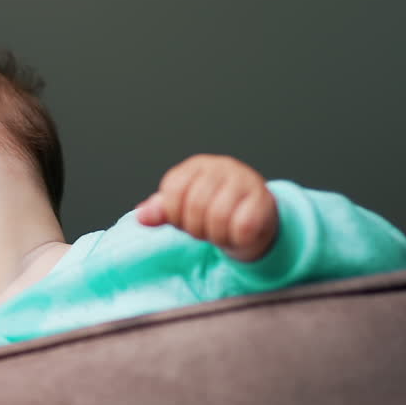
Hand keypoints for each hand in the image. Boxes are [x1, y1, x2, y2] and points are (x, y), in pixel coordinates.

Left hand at [135, 154, 277, 261]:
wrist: (253, 217)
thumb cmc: (213, 209)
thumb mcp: (183, 208)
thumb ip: (161, 211)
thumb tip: (141, 216)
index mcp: (197, 166)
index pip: (174, 189)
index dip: (174, 214)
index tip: (182, 221)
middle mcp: (221, 167)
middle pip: (195, 205)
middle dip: (195, 227)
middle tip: (203, 230)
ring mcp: (245, 181)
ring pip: (218, 217)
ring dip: (215, 235)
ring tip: (219, 232)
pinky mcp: (264, 200)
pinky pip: (243, 227)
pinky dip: (236, 238)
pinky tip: (237, 234)